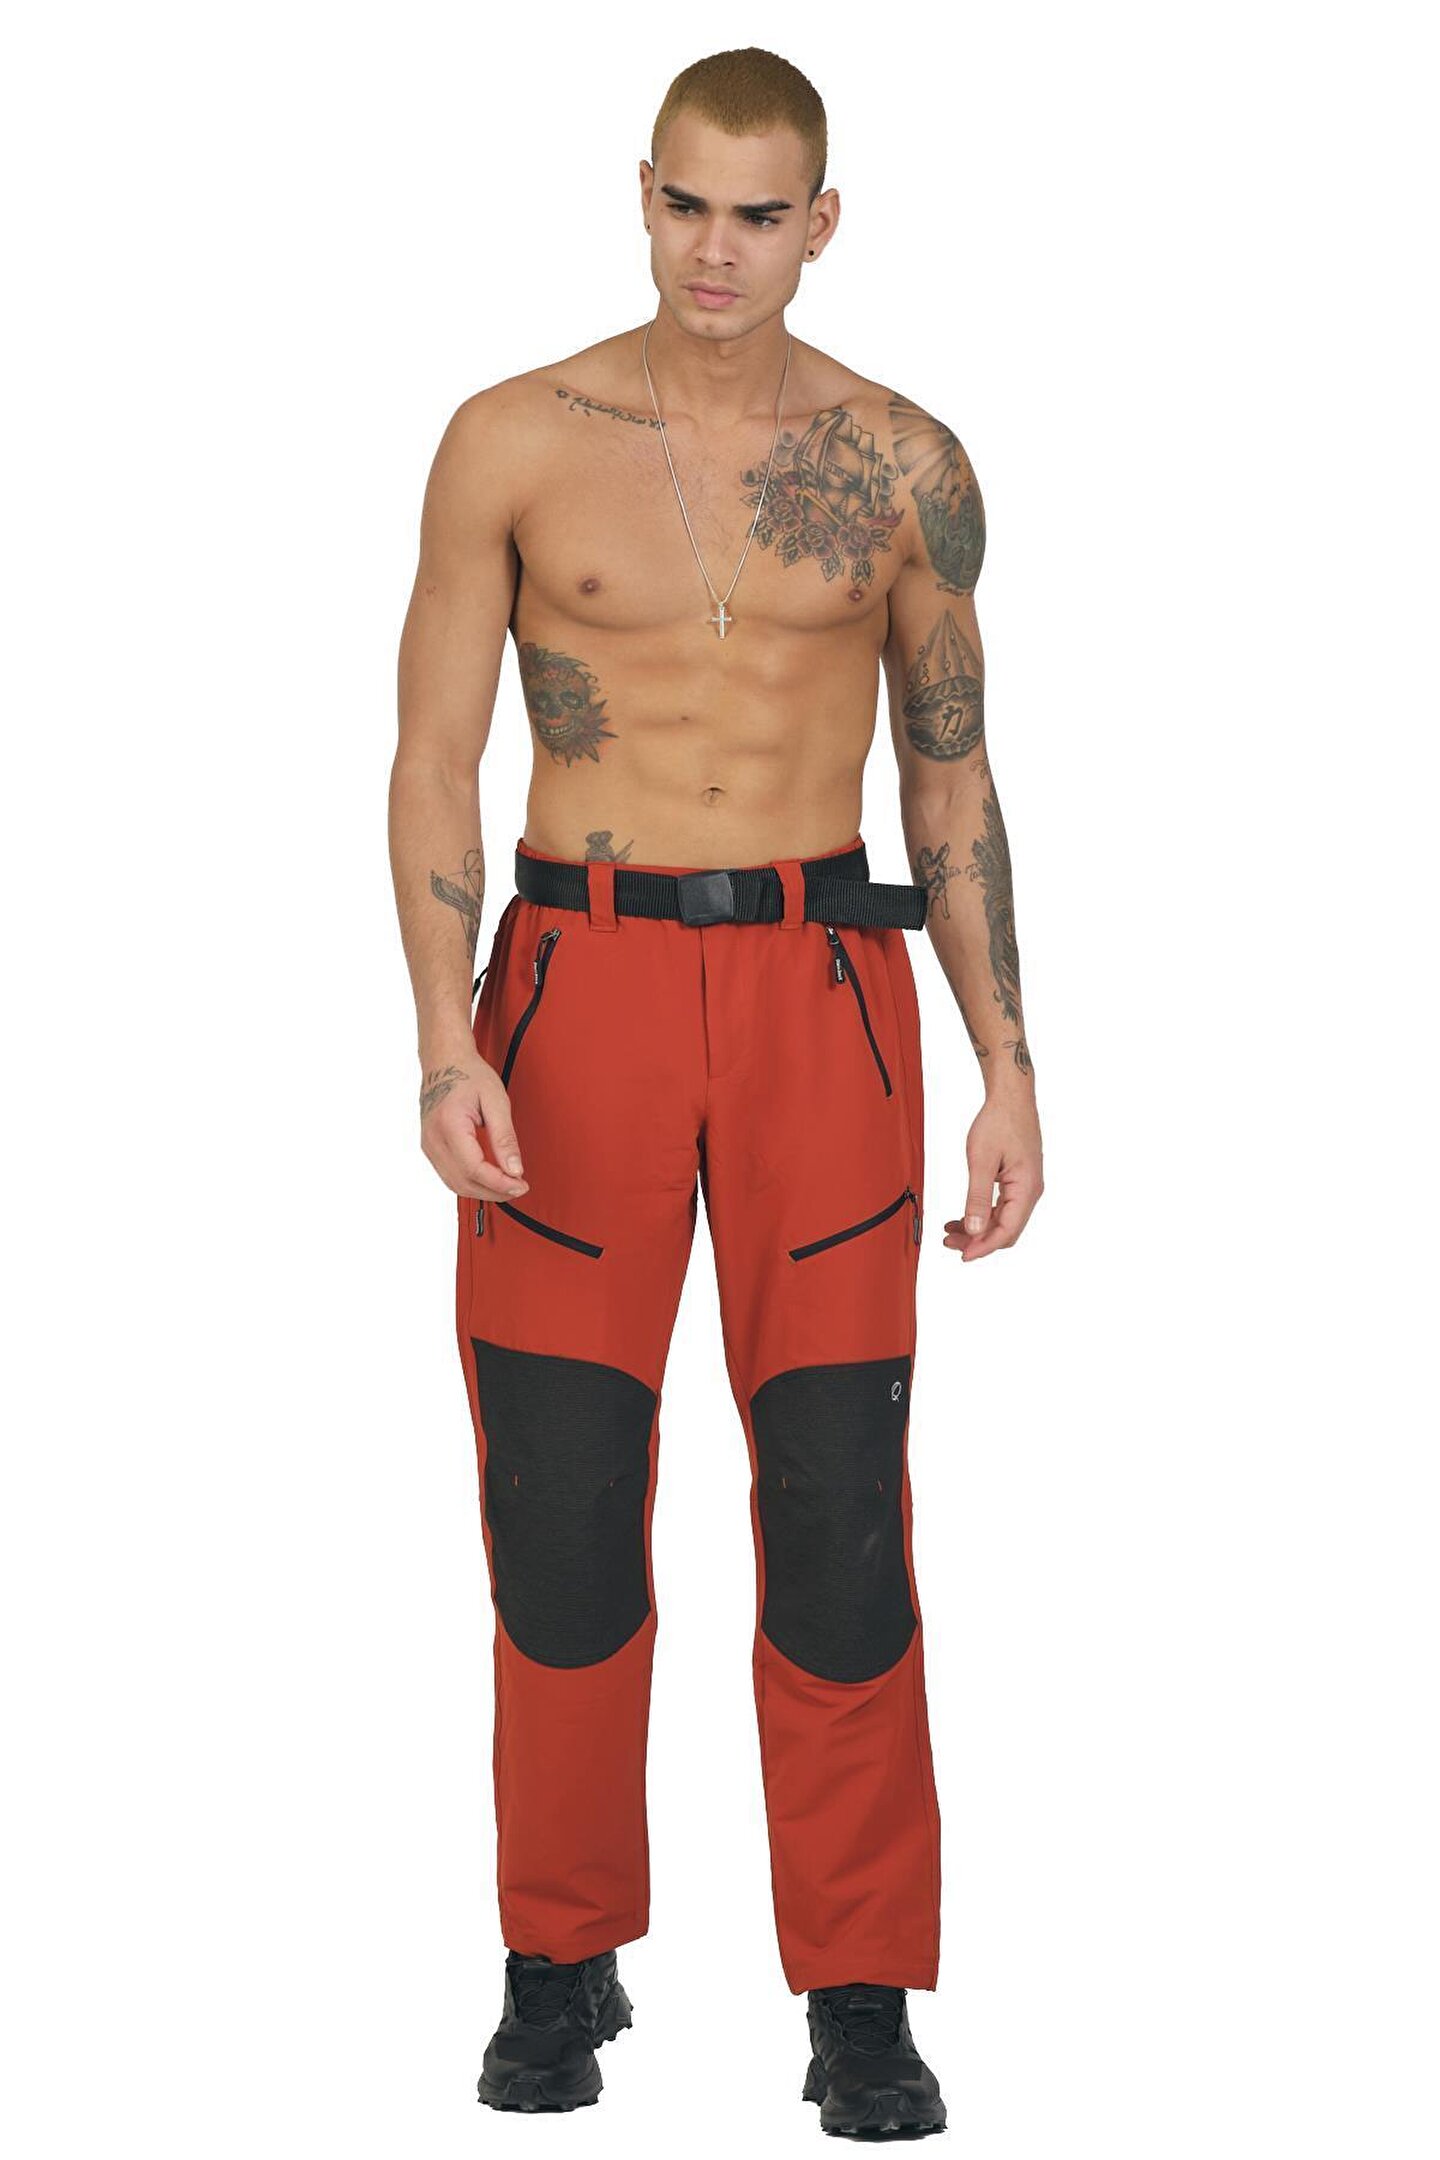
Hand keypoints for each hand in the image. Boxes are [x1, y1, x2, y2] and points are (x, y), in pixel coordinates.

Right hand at [418, 1050, 530, 1201]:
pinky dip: (470, 1183)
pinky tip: (488, 1179)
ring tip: (507, 1186)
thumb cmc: (469, 1075)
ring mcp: (429, 1145)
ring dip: (482, 1191)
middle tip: (519, 1187)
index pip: (474, 1169)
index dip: (499, 1183)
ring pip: (454, 1184)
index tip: (521, 1184)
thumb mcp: (496, 1101)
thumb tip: (514, 1169)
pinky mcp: (430, 1148)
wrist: (444, 1061)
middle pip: (463, 1183)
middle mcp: (434, 1139)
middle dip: (494, 1192)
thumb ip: (505, 1138)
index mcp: (449, 1126)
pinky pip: (449, 1175)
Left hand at [944, 1092, 1043, 1260]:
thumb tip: (974, 1230)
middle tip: (950, 1242)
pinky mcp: (1019, 1181)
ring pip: (1004, 1220)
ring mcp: (1026, 1186)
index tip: (963, 1255)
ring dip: (979, 1229)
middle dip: (978, 1241)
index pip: (1007, 1231)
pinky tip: (963, 1217)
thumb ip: (977, 1198)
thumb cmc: (999, 1122)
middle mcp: (1031, 1191)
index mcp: (1026, 1189)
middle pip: (1006, 1230)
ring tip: (951, 1232)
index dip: (984, 1247)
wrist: (1011, 1098)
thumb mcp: (981, 1160)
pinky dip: (983, 1215)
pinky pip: (1003, 1207)